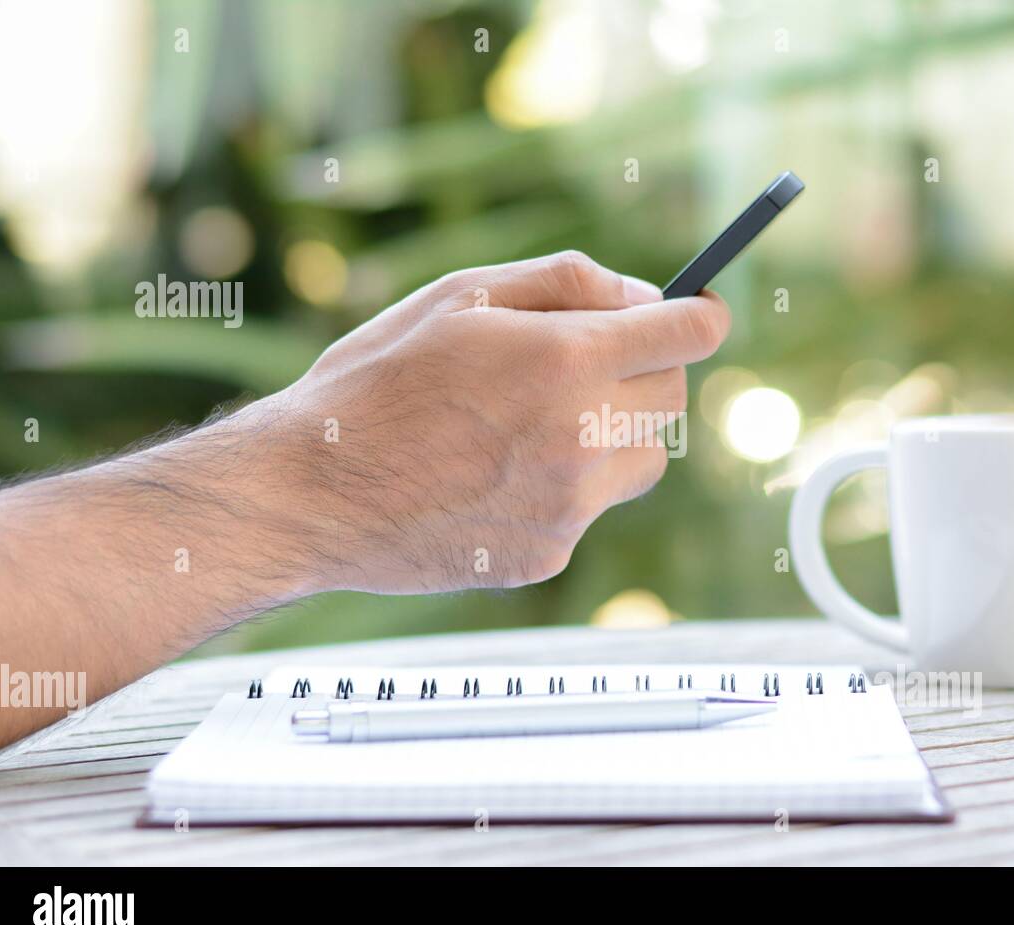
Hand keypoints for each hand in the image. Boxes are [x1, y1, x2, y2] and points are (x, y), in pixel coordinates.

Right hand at [266, 251, 730, 593]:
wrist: (312, 492)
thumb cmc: (377, 380)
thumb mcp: (462, 295)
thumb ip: (569, 283)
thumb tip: (645, 294)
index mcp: (568, 361)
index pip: (689, 335)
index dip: (702, 315)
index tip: (700, 311)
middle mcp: (584, 437)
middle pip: (673, 397)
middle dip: (648, 369)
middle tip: (590, 360)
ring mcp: (570, 505)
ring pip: (645, 459)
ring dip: (617, 430)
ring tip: (536, 419)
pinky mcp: (550, 553)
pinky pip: (592, 508)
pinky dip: (569, 484)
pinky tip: (500, 472)